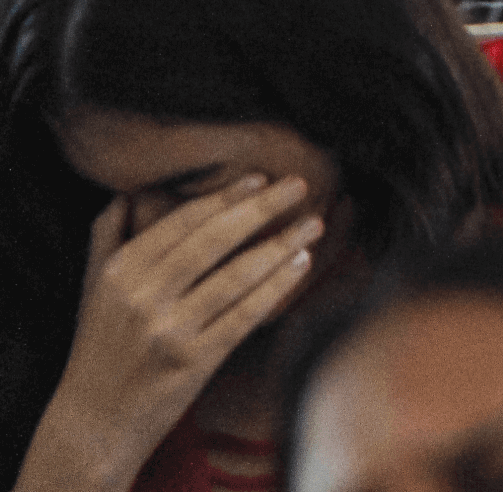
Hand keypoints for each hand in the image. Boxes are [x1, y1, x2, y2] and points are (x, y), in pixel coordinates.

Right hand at [18, 176, 322, 491]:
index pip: (181, 222)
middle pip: (214, 240)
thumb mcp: (91, 290)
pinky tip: (301, 265)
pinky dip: (277, 286)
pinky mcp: (194, 361)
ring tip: (313, 225)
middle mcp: (142, 297)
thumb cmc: (100, 350)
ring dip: (281, 245)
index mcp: (120, 272)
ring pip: (237, 275)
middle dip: (262, 208)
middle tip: (299, 185)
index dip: (224, 196)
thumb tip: (125, 194)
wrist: (94, 422)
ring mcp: (169, 330)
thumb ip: (105, 239)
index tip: (260, 178)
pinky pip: (246, 314)